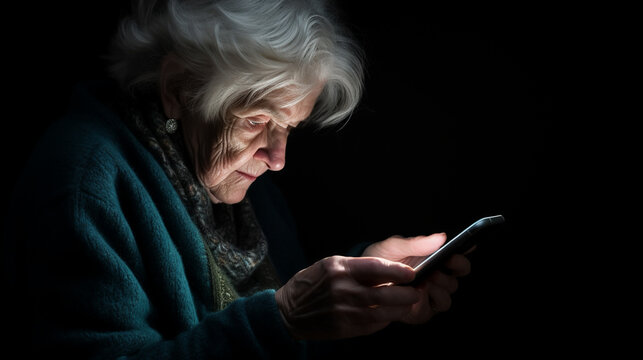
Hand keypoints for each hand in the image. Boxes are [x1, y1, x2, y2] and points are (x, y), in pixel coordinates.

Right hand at [275, 256, 420, 339]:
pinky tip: (391, 315)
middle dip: (406, 293)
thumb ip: (357, 266)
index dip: (398, 271)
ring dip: (400, 309)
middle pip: (384, 293)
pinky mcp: (344, 328)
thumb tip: (388, 269)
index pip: (376, 267)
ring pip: (382, 312)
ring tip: (409, 303)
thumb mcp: (330, 265)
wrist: (288, 312)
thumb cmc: (310, 284)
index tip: (412, 273)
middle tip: (416, 290)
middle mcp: (342, 289)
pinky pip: (373, 325)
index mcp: (339, 269)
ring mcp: (343, 311)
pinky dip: (386, 320)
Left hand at [362, 233, 471, 322]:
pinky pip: (432, 310)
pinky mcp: (421, 312)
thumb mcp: (395, 247)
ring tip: (424, 280)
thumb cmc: (381, 260)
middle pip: (456, 281)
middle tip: (435, 269)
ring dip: (438, 289)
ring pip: (447, 298)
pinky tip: (414, 293)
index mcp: (436, 263)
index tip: (454, 254)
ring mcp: (430, 298)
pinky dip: (425, 302)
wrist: (361, 280)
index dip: (461, 259)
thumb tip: (442, 237)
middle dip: (448, 274)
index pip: (459, 263)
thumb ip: (417, 243)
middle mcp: (437, 281)